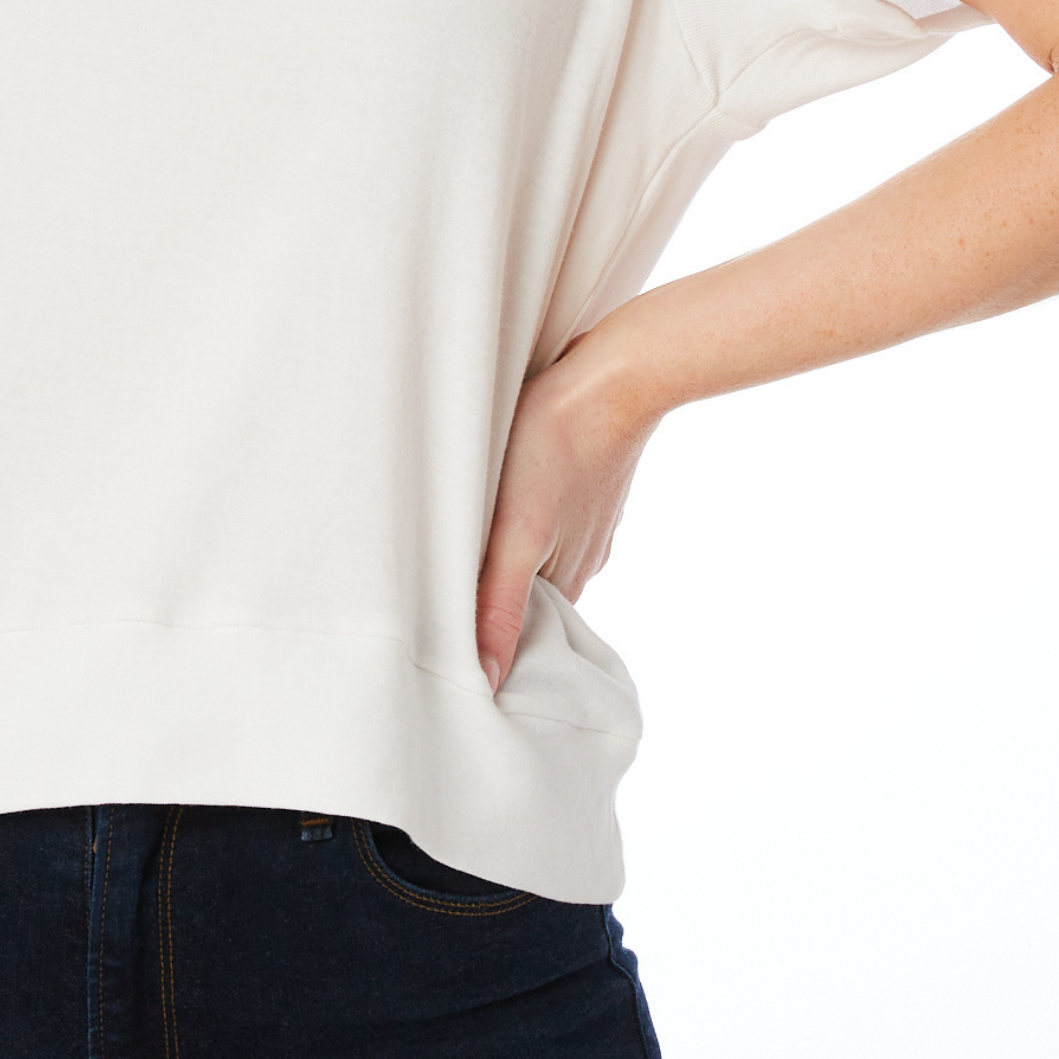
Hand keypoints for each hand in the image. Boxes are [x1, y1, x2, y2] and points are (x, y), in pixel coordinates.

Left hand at [474, 318, 658, 695]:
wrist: (615, 375)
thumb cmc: (556, 446)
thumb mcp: (517, 534)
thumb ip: (499, 605)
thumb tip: (488, 682)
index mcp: (571, 579)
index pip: (525, 631)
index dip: (489, 635)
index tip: (449, 632)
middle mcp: (584, 555)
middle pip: (531, 590)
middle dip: (495, 590)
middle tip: (442, 579)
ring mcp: (589, 514)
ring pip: (539, 548)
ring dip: (508, 547)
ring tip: (467, 534)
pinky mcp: (587, 476)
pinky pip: (552, 508)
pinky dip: (527, 510)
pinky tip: (505, 491)